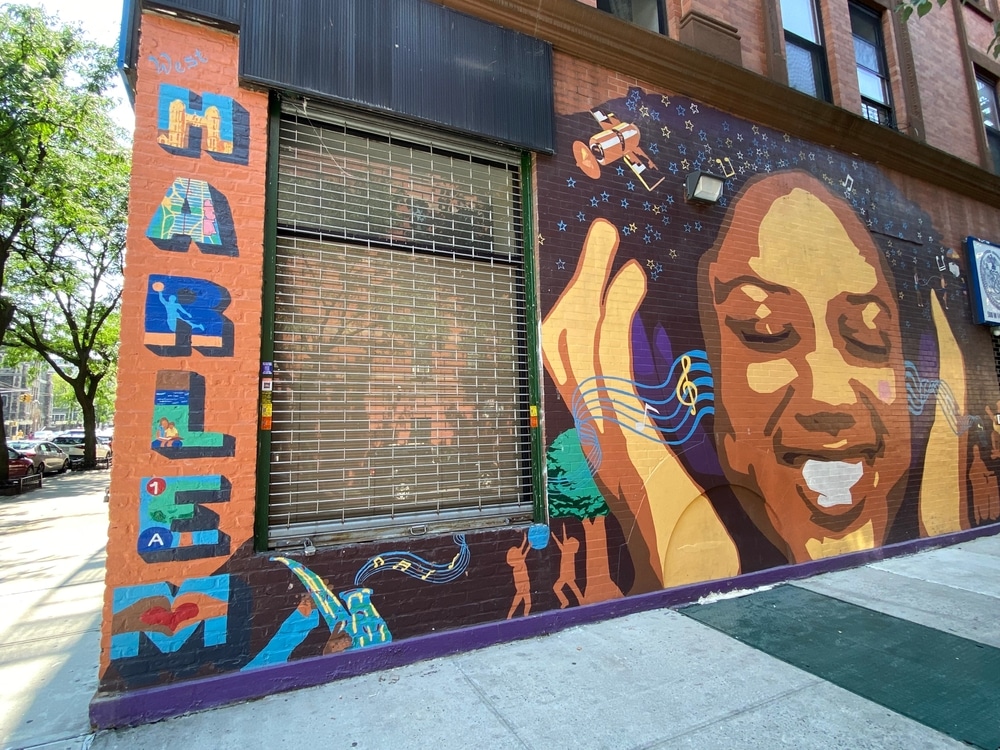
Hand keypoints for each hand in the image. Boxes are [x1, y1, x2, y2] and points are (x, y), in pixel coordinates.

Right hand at [542, 220, 736, 587]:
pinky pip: (607, 366)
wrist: (688, 580)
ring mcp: (603, 437)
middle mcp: (594, 432)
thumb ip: (668, 433)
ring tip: (612, 240)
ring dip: (592, 284)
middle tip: (605, 235)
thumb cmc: (694, 535)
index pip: (576, 362)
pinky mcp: (624, 441)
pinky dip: (615, 313)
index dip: (584, 309)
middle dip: (581, 283)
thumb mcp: (678, 472)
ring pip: (576, 345)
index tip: (610, 269)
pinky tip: (634, 278)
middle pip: (565, 343)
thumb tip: (674, 398)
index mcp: (605, 436)